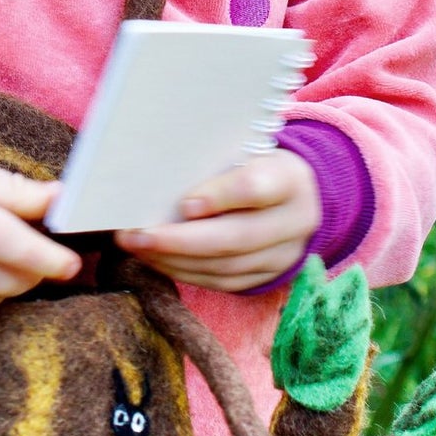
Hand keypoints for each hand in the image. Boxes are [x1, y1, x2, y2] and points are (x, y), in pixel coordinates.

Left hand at [113, 149, 320, 291]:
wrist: (298, 198)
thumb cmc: (256, 166)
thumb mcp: (245, 152)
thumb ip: (212, 165)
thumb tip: (155, 181)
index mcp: (290, 179)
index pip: (256, 188)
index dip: (220, 197)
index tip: (184, 204)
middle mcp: (295, 221)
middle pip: (237, 238)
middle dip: (180, 241)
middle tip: (137, 235)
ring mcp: (284, 255)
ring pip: (226, 266)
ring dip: (174, 259)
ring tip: (137, 246)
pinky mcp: (268, 277)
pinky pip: (222, 282)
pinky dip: (184, 273)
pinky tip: (155, 260)